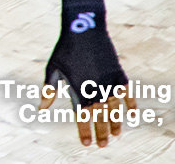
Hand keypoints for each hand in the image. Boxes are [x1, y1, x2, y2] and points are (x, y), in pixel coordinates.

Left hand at [44, 6, 130, 147]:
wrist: (84, 29)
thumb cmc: (65, 49)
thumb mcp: (53, 69)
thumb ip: (49, 90)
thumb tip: (41, 108)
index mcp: (78, 90)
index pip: (82, 117)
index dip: (85, 131)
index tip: (87, 143)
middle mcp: (95, 90)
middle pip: (100, 117)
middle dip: (101, 132)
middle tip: (102, 145)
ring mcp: (109, 84)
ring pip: (114, 110)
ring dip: (115, 123)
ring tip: (115, 136)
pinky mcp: (119, 75)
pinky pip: (127, 94)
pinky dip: (131, 105)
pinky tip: (133, 114)